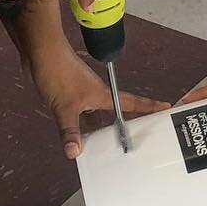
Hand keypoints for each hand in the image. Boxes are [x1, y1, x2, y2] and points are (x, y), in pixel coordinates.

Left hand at [31, 45, 167, 158]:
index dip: (149, 106)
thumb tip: (75, 153)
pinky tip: (79, 138)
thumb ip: (70, 130)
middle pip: (116, 113)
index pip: (132, 103)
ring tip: (107, 150)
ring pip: (97, 117)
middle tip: (136, 142)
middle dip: (125, 126)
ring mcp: (83, 95)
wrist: (40, 52)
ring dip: (100, 130)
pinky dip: (82, 128)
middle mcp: (96, 95)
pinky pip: (82, 116)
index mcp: (102, 95)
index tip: (166, 108)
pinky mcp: (69, 96)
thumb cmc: (58, 72)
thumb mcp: (64, 106)